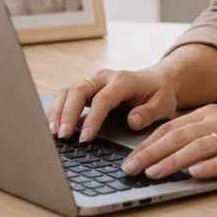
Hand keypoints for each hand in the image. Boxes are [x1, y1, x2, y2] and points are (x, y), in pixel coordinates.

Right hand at [45, 66, 178, 141]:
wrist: (157, 80)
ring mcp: (94, 81)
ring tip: (53, 133)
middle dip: (68, 113)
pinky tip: (52, 125)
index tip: (85, 138)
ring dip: (58, 110)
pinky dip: (57, 109)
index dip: (92, 119)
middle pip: (79, 89)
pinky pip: (66, 95)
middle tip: (62, 136)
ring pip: (68, 90)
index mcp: (124, 81)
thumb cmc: (159, 93)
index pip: (103, 99)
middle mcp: (105, 77)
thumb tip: (133, 122)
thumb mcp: (164, 103)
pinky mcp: (87, 88)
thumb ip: (149, 112)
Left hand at [120, 103, 216, 178]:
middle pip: (179, 136)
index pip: (172, 127)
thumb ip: (204, 133)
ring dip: (173, 161)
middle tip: (129, 169)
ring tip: (153, 174)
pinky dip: (211, 166)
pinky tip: (196, 174)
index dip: (147, 143)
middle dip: (150, 153)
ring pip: (199, 147)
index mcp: (213, 112)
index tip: (128, 158)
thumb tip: (172, 151)